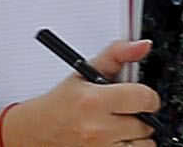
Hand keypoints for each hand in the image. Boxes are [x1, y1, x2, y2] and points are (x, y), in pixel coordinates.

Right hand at [8, 43, 159, 146]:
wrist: (36, 133)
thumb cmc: (59, 105)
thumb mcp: (82, 72)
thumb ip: (116, 55)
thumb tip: (142, 46)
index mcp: (93, 100)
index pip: (144, 98)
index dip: (146, 95)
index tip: (139, 95)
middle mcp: (98, 128)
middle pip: (147, 123)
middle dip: (137, 115)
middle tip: (120, 110)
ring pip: (146, 143)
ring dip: (137, 135)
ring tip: (118, 127)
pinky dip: (129, 146)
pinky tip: (115, 139)